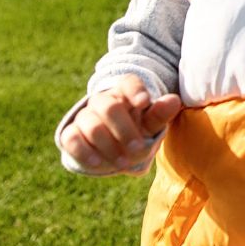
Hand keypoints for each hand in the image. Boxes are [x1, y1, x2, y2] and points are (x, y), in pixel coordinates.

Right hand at [58, 74, 181, 172]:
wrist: (112, 147)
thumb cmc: (136, 130)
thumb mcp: (150, 124)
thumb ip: (160, 113)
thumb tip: (174, 100)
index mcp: (125, 93)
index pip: (128, 82)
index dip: (135, 90)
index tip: (144, 102)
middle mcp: (102, 101)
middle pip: (109, 107)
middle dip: (124, 130)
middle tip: (137, 148)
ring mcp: (84, 116)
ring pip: (90, 123)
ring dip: (107, 145)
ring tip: (123, 163)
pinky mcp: (70, 132)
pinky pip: (71, 138)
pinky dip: (83, 151)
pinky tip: (97, 163)